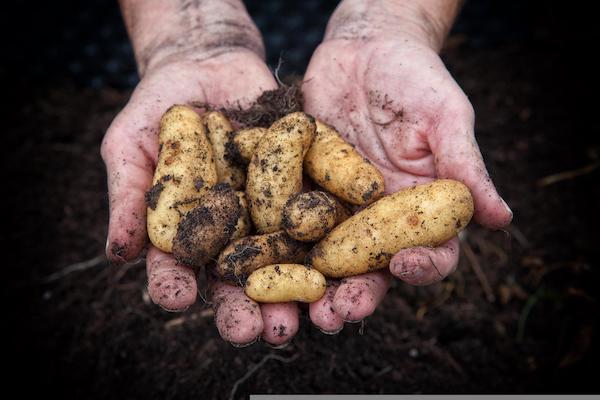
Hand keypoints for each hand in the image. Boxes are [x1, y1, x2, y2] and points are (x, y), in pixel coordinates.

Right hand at [101, 51, 300, 345]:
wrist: (208, 63)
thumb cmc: (159, 107)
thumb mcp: (131, 143)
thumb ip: (127, 195)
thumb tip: (116, 254)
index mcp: (188, 231)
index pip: (179, 269)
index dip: (176, 286)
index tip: (178, 298)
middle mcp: (232, 232)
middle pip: (238, 279)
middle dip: (246, 308)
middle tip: (255, 332)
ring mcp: (270, 212)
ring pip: (284, 260)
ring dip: (295, 292)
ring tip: (305, 316)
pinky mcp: (303, 187)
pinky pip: (318, 214)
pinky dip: (329, 239)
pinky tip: (341, 265)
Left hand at [303, 31, 511, 331]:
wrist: (363, 48)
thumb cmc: (414, 77)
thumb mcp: (445, 115)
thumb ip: (465, 164)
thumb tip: (502, 219)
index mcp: (420, 206)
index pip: (430, 250)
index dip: (422, 266)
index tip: (406, 266)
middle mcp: (378, 217)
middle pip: (371, 268)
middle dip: (355, 294)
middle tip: (336, 316)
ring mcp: (337, 208)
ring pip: (325, 258)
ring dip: (310, 287)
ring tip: (296, 311)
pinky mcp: (300, 190)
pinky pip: (286, 221)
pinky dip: (273, 246)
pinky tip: (257, 264)